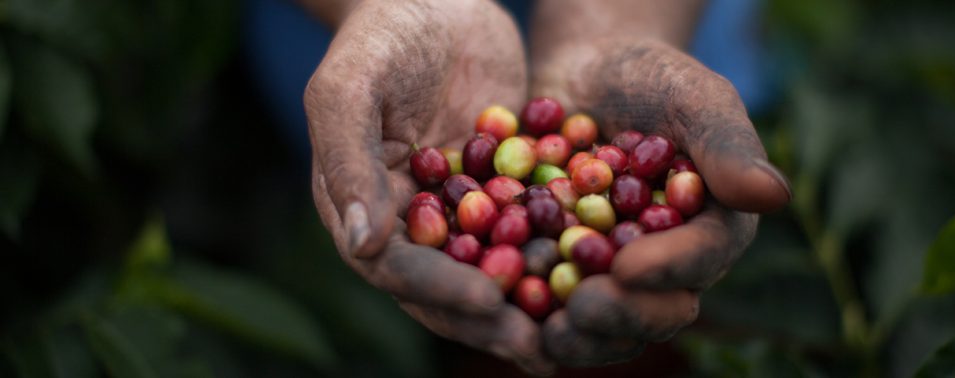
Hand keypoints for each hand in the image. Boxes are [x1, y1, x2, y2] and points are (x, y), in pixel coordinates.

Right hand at [304, 0, 552, 372]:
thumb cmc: (381, 33)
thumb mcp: (350, 88)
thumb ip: (345, 162)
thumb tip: (361, 247)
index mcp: (362, 208)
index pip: (397, 267)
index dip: (440, 289)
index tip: (488, 301)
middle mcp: (412, 221)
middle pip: (448, 285)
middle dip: (492, 316)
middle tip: (541, 342)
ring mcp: (461, 209)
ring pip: (495, 266)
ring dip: (532, 300)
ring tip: (577, 323)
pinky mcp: (506, 189)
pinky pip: (533, 228)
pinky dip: (562, 251)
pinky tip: (605, 267)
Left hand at [531, 37, 790, 365]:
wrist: (586, 72)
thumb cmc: (651, 77)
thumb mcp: (692, 96)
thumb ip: (726, 144)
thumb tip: (774, 195)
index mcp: (712, 228)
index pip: (701, 258)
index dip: (668, 268)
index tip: (627, 266)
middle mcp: (666, 263)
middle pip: (655, 308)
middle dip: (622, 315)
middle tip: (582, 309)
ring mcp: (613, 275)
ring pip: (605, 323)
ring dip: (578, 334)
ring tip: (546, 333)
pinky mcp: (562, 271)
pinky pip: (550, 303)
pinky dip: (527, 312)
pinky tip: (499, 312)